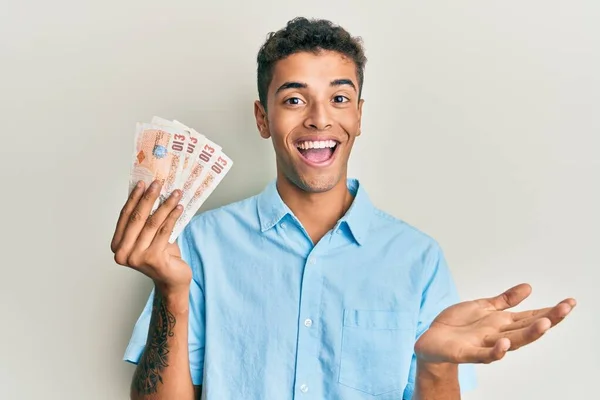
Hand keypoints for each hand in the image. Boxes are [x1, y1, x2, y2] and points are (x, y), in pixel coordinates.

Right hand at [110, 180, 191, 294]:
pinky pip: (164, 231)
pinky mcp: (153, 259)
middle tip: (158, 183)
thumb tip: (149, 191)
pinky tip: (179, 207)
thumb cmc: (160, 255)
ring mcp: (137, 257)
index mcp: (117, 246)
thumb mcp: (148, 236)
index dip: (134, 198)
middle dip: (149, 198)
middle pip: (137, 218)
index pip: (125, 216)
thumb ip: (144, 220)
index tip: (143, 183)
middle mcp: (123, 253)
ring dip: (165, 205)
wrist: (172, 280)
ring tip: (175, 193)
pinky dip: (172, 217)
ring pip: (152, 223)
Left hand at [415, 283, 575, 363]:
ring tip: (545, 323)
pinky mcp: (466, 352)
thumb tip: (529, 287)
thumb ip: (505, 300)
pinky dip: (495, 351)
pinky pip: (483, 355)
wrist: (432, 340)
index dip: (550, 310)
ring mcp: (483, 344)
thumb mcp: (482, 307)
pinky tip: (504, 343)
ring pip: (511, 342)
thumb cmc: (458, 325)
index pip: (531, 316)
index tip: (569, 302)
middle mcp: (498, 335)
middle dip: (548, 319)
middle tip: (565, 308)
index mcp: (502, 322)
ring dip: (528, 334)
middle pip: (527, 328)